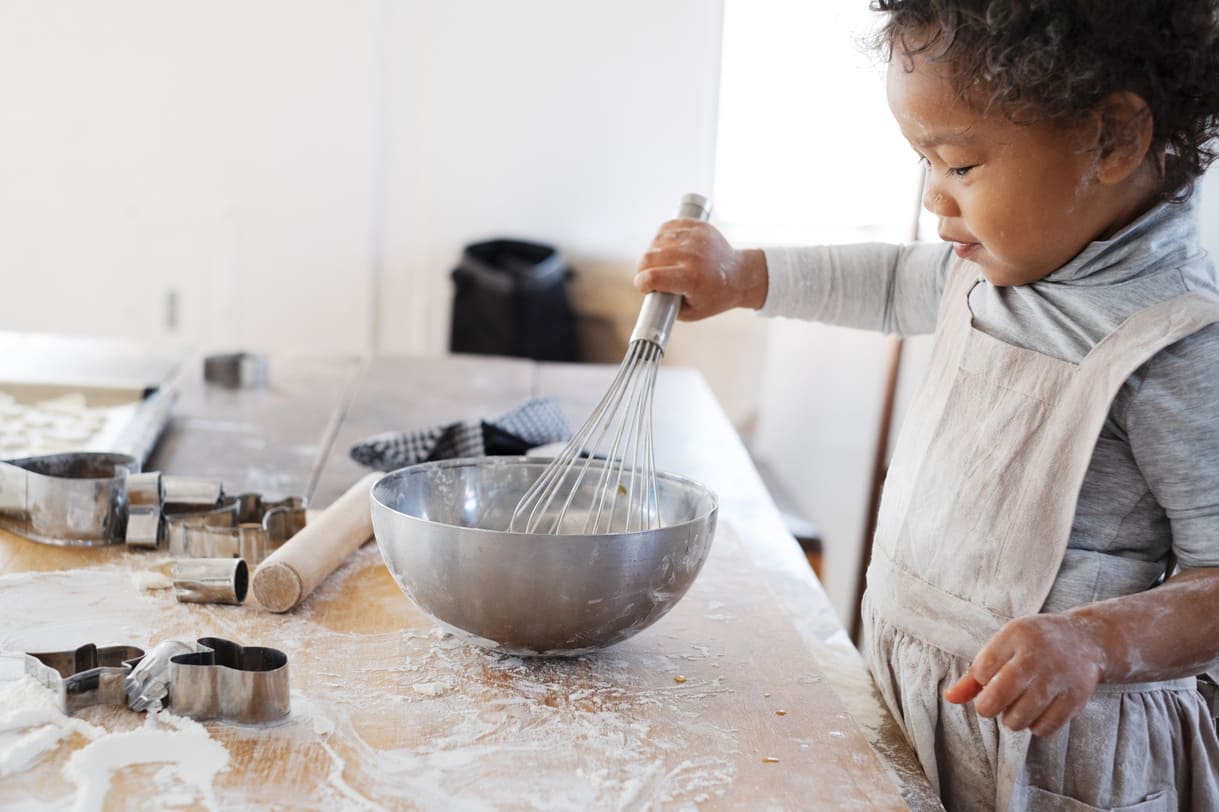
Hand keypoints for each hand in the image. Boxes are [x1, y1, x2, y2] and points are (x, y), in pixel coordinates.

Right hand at [633, 219, 766, 320]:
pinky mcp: (698, 226)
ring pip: (655, 241)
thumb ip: (666, 307)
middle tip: (646, 276)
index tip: (643, 287)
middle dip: (641, 269)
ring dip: (651, 253)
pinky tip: (665, 248)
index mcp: (692, 279)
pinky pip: (667, 227)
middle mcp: (693, 256)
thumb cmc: (715, 297)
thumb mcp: (691, 313)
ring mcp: (696, 237)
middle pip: (649, 257)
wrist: (741, 275)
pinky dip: (661, 238)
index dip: (641, 283)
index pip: (653, 277)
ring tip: (658, 263)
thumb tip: (647, 295)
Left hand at [943, 613, 1105, 735]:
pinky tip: (1036, 711)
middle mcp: (1036, 658)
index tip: (990, 678)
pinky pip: (1043, 729)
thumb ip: (975, 674)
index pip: (981, 671)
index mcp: (1015, 637)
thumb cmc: (1033, 644)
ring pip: (1017, 719)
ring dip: (1011, 719)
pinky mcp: (1074, 700)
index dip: (980, 681)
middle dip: (988, 707)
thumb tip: (949, 698)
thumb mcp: (1003, 645)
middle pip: (996, 699)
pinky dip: (1034, 726)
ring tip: (1017, 704)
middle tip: (995, 701)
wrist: (1083, 640)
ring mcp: (1057, 680)